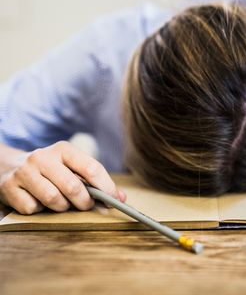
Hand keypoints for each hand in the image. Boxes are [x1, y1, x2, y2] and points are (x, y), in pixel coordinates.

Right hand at [0, 141, 125, 214]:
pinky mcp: (10, 187)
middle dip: (84, 202)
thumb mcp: (72, 166)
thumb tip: (121, 198)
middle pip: (73, 186)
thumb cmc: (52, 169)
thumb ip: (95, 180)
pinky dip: (40, 210)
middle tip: (87, 206)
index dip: (106, 187)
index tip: (115, 201)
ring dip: (62, 207)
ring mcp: (25, 172)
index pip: (91, 168)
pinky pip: (33, 208)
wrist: (10, 166)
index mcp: (64, 149)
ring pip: (53, 199)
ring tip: (61, 202)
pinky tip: (39, 201)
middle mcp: (43, 157)